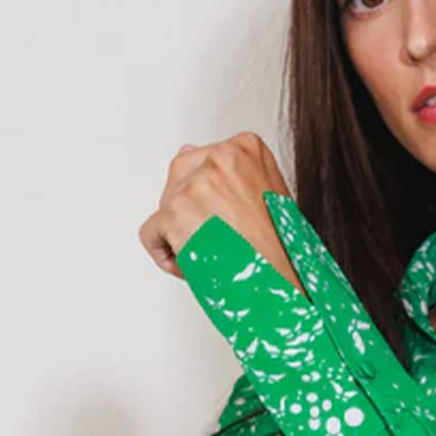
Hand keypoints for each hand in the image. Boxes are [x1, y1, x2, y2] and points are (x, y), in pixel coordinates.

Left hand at [137, 132, 303, 290]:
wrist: (285, 287)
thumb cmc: (281, 252)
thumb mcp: (266, 197)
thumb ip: (229, 174)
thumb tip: (185, 151)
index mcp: (246, 148)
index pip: (202, 160)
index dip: (209, 198)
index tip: (230, 220)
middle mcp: (220, 158)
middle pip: (178, 177)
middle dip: (190, 213)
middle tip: (221, 240)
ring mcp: (196, 183)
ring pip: (165, 207)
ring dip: (183, 236)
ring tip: (216, 253)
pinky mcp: (175, 211)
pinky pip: (150, 233)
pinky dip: (166, 256)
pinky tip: (196, 264)